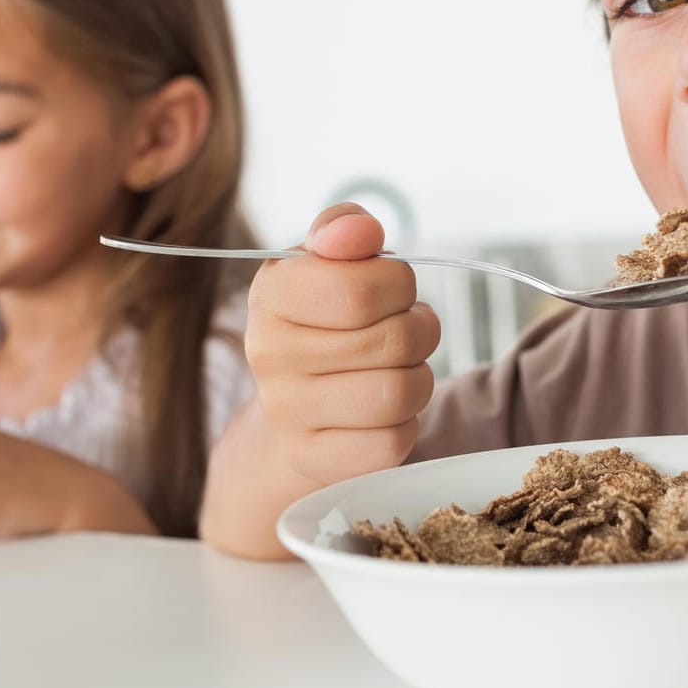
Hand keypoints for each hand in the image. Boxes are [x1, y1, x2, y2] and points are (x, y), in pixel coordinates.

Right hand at [246, 203, 440, 486]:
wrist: (295, 400)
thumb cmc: (326, 316)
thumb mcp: (328, 260)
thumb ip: (346, 228)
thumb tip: (361, 232)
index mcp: (271, 294)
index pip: (358, 289)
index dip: (398, 284)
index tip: (392, 288)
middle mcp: (268, 354)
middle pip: (392, 341)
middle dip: (419, 328)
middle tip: (404, 327)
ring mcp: (288, 413)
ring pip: (398, 394)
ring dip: (418, 376)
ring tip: (399, 366)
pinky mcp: (316, 459)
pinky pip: (393, 442)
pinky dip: (405, 423)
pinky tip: (384, 410)